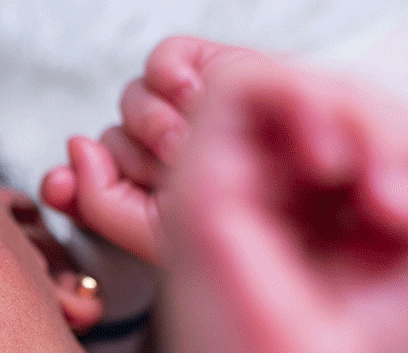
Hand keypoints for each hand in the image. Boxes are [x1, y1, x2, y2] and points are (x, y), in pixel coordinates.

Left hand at [41, 37, 262, 264]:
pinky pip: (166, 58)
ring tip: (185, 148)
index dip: (83, 180)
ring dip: (151, 123)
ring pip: (133, 98)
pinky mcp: (215, 69)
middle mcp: (165, 154)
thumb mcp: (165, 238)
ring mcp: (189, 110)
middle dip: (134, 159)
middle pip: (112, 136)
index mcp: (150, 198)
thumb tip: (72, 149)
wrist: (335, 207)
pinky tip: (192, 100)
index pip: (88, 177)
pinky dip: (169, 76)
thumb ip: (101, 203)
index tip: (82, 189)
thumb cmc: (265, 231)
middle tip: (172, 176)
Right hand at [159, 56, 407, 352]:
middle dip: (404, 136)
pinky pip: (242, 86)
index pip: (373, 132)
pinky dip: (302, 103)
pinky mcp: (198, 181)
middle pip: (341, 102)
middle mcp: (265, 190)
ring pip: (297, 85)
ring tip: (385, 191)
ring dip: (359, 119)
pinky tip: (337, 162)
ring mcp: (228, 182)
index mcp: (311, 209)